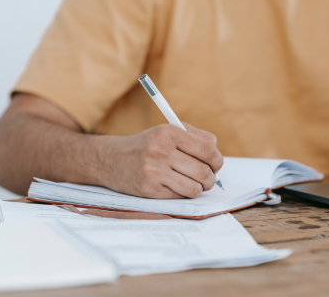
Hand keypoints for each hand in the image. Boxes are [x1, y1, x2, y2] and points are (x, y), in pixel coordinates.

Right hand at [99, 123, 223, 198]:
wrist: (111, 159)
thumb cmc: (146, 146)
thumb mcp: (166, 132)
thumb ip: (194, 136)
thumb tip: (216, 150)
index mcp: (169, 133)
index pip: (208, 150)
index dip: (217, 161)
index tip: (215, 165)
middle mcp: (161, 150)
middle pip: (204, 171)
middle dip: (210, 179)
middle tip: (206, 179)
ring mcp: (154, 171)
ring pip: (195, 188)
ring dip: (199, 189)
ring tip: (194, 185)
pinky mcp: (149, 189)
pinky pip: (180, 196)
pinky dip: (183, 194)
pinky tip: (175, 187)